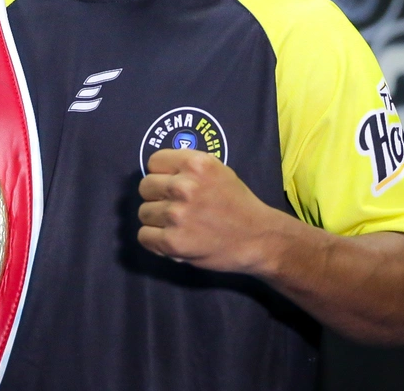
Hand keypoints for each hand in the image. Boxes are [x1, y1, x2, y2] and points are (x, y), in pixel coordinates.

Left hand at [137, 149, 284, 274]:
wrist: (260, 240)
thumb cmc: (238, 204)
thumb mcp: (218, 171)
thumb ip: (188, 167)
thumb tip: (157, 171)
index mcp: (196, 164)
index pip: (153, 162)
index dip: (162, 174)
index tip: (172, 185)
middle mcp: (184, 186)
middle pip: (145, 187)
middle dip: (157, 197)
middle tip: (176, 208)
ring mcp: (176, 215)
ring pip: (143, 212)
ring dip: (157, 221)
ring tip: (178, 226)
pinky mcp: (172, 241)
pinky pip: (144, 236)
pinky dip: (155, 241)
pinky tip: (172, 240)